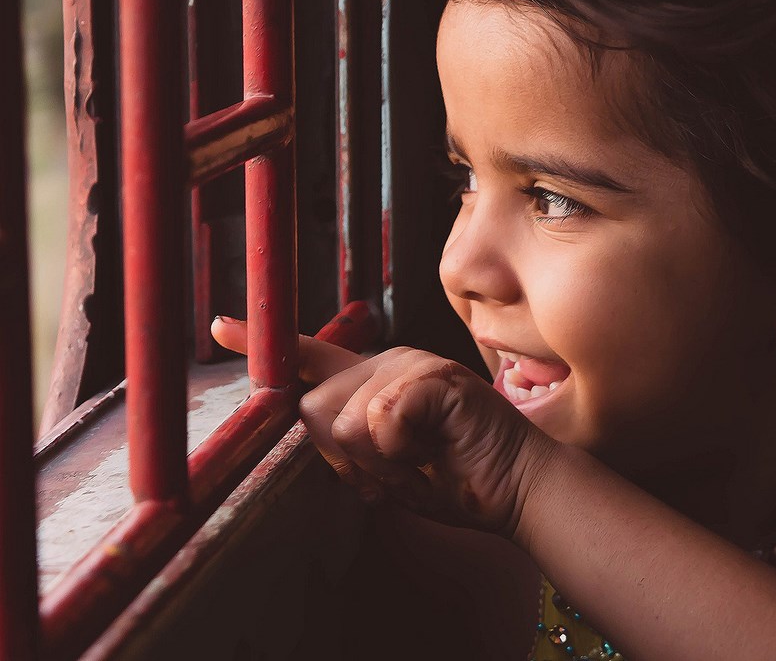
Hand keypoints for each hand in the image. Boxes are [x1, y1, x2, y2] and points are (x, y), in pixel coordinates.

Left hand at [210, 317, 556, 537]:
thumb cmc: (453, 478)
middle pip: (313, 408)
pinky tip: (433, 449)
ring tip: (419, 460)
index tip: (220, 326)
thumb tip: (310, 426)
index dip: (262, 343)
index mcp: (374, 380)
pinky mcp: (436, 378)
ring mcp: (414, 364)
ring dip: (376, 462)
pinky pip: (380, 421)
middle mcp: (389, 362)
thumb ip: (347, 445)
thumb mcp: (385, 465)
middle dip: (345, 457)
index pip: (311, 356)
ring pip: (343, 421)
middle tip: (399, 467)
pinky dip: (401, 452)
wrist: (515, 488)